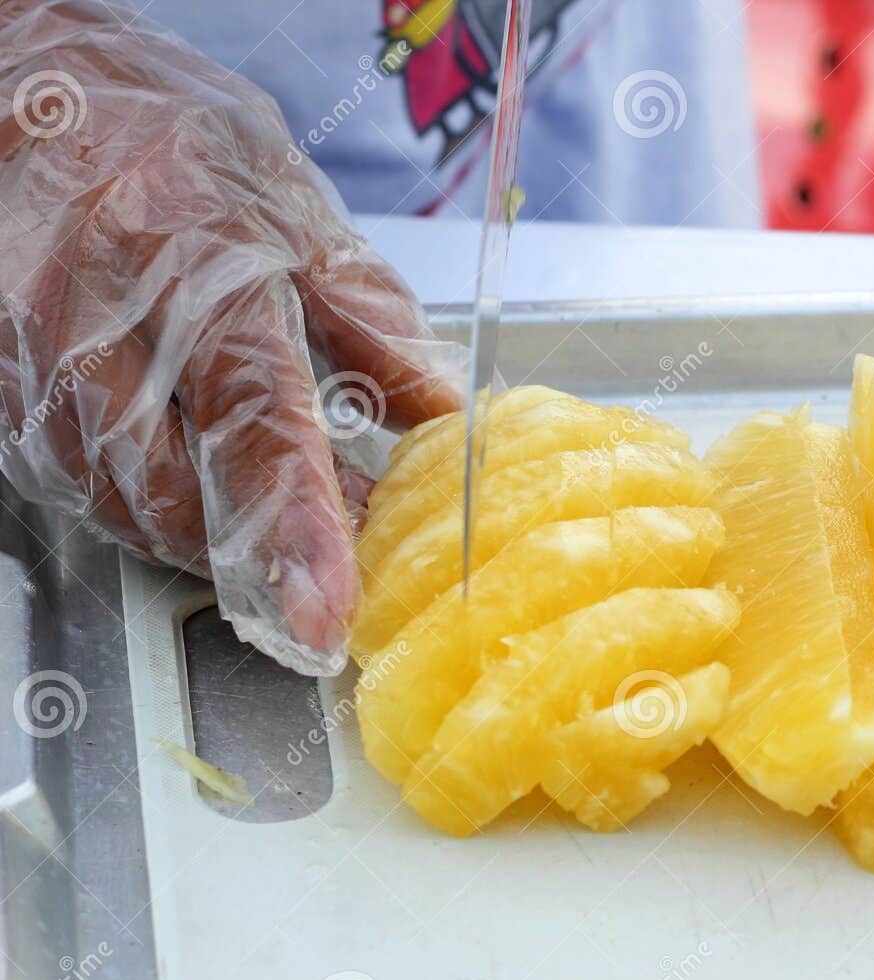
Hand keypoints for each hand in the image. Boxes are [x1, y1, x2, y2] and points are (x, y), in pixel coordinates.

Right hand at [0, 1, 463, 673]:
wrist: (28, 87)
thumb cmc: (168, 136)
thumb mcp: (294, 208)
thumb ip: (370, 320)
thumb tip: (442, 414)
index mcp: (194, 266)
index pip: (256, 421)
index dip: (298, 527)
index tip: (327, 610)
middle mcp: (100, 321)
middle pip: (181, 489)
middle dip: (260, 552)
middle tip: (331, 565)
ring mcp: (37, 360)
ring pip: (124, 503)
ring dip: (206, 536)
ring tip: (273, 526)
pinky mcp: (4, 388)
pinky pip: (78, 484)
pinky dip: (147, 505)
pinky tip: (194, 487)